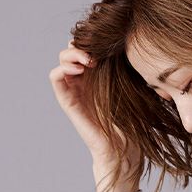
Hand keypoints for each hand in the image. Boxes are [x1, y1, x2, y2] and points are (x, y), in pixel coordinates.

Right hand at [48, 39, 138, 167]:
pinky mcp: (68, 101)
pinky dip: (62, 67)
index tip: (109, 43)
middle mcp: (86, 80)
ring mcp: (75, 90)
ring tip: (89, 60)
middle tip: (97, 51)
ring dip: (72, 53)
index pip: (90, 47)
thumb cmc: (134, 123)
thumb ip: (129, 71)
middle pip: (74, 48)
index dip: (94, 40)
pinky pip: (55, 77)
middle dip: (83, 43)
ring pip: (63, 59)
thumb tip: (136, 47)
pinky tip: (79, 69)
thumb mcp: (135, 91)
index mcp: (101, 76)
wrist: (125, 150)